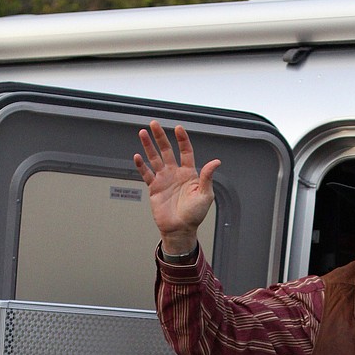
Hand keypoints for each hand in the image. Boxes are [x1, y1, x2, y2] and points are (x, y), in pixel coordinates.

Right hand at [134, 121, 220, 253]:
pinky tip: (137, 156)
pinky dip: (141, 165)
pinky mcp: (154, 188)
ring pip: (155, 158)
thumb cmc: (195, 215)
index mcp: (189, 174)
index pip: (185, 152)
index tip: (178, 128)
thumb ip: (207, 177)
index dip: (182, 140)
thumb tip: (216, 162)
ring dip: (148, 146)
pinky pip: (146, 174)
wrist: (180, 230)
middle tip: (154, 124)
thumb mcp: (205, 195)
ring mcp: (164, 180)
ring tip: (143, 133)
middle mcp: (175, 174)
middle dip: (161, 137)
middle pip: (167, 150)